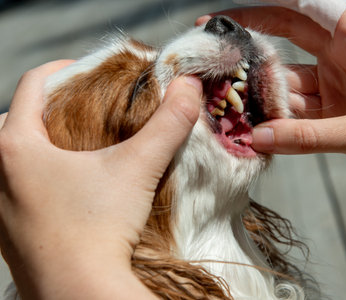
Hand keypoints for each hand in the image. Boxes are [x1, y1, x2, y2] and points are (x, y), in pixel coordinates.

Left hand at [0, 61, 202, 298]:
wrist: (79, 293)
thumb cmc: (98, 228)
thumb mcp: (137, 168)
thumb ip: (167, 124)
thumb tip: (190, 88)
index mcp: (15, 146)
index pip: (33, 84)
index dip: (65, 69)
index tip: (92, 73)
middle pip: (19, 119)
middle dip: (55, 107)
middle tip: (90, 108)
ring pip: (15, 156)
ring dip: (45, 143)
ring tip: (80, 145)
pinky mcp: (9, 232)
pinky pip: (17, 187)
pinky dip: (40, 176)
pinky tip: (70, 187)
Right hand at [197, 6, 345, 201]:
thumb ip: (309, 137)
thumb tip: (257, 138)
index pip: (305, 10)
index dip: (266, 8)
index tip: (229, 16)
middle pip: (290, 43)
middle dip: (254, 47)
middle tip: (217, 53)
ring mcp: (340, 90)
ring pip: (291, 86)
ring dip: (265, 95)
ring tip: (230, 100)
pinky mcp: (338, 117)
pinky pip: (300, 115)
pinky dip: (281, 122)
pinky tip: (258, 128)